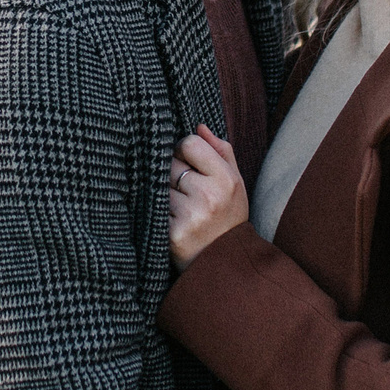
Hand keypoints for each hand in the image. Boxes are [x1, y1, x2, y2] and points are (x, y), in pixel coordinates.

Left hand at [166, 125, 248, 266]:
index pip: (189, 143)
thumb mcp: (235, 182)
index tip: (188, 163)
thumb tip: (199, 126)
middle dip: (174, 174)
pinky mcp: (172, 234)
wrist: (227, 263)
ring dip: (165, 194)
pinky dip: (159, 213)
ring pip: (160, 186)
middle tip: (186, 191)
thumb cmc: (229, 216)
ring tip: (182, 208)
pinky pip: (154, 209)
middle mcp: (208, 196)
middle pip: (171, 164)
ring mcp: (189, 216)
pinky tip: (174, 222)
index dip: (184, 151)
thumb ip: (221, 151)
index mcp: (226, 179)